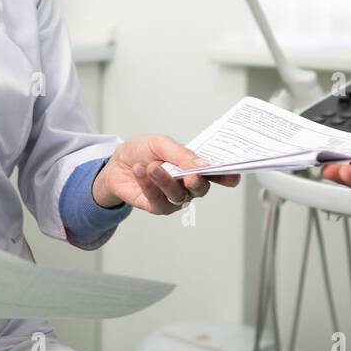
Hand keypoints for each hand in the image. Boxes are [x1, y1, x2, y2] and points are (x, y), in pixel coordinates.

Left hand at [93, 135, 240, 213]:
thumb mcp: (160, 144)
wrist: (116, 164)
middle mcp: (187, 183)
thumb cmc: (141, 151)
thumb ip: (181, 154)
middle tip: (190, 176)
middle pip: (201, 188)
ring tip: (152, 167)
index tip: (234, 176)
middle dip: (197, 183)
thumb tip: (202, 164)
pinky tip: (140, 171)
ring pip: (178, 195)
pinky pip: (157, 199)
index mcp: (193, 166)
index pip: (215, 172)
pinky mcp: (157, 206)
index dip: (227, 175)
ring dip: (165, 181)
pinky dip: (148, 184)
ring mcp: (174, 197)